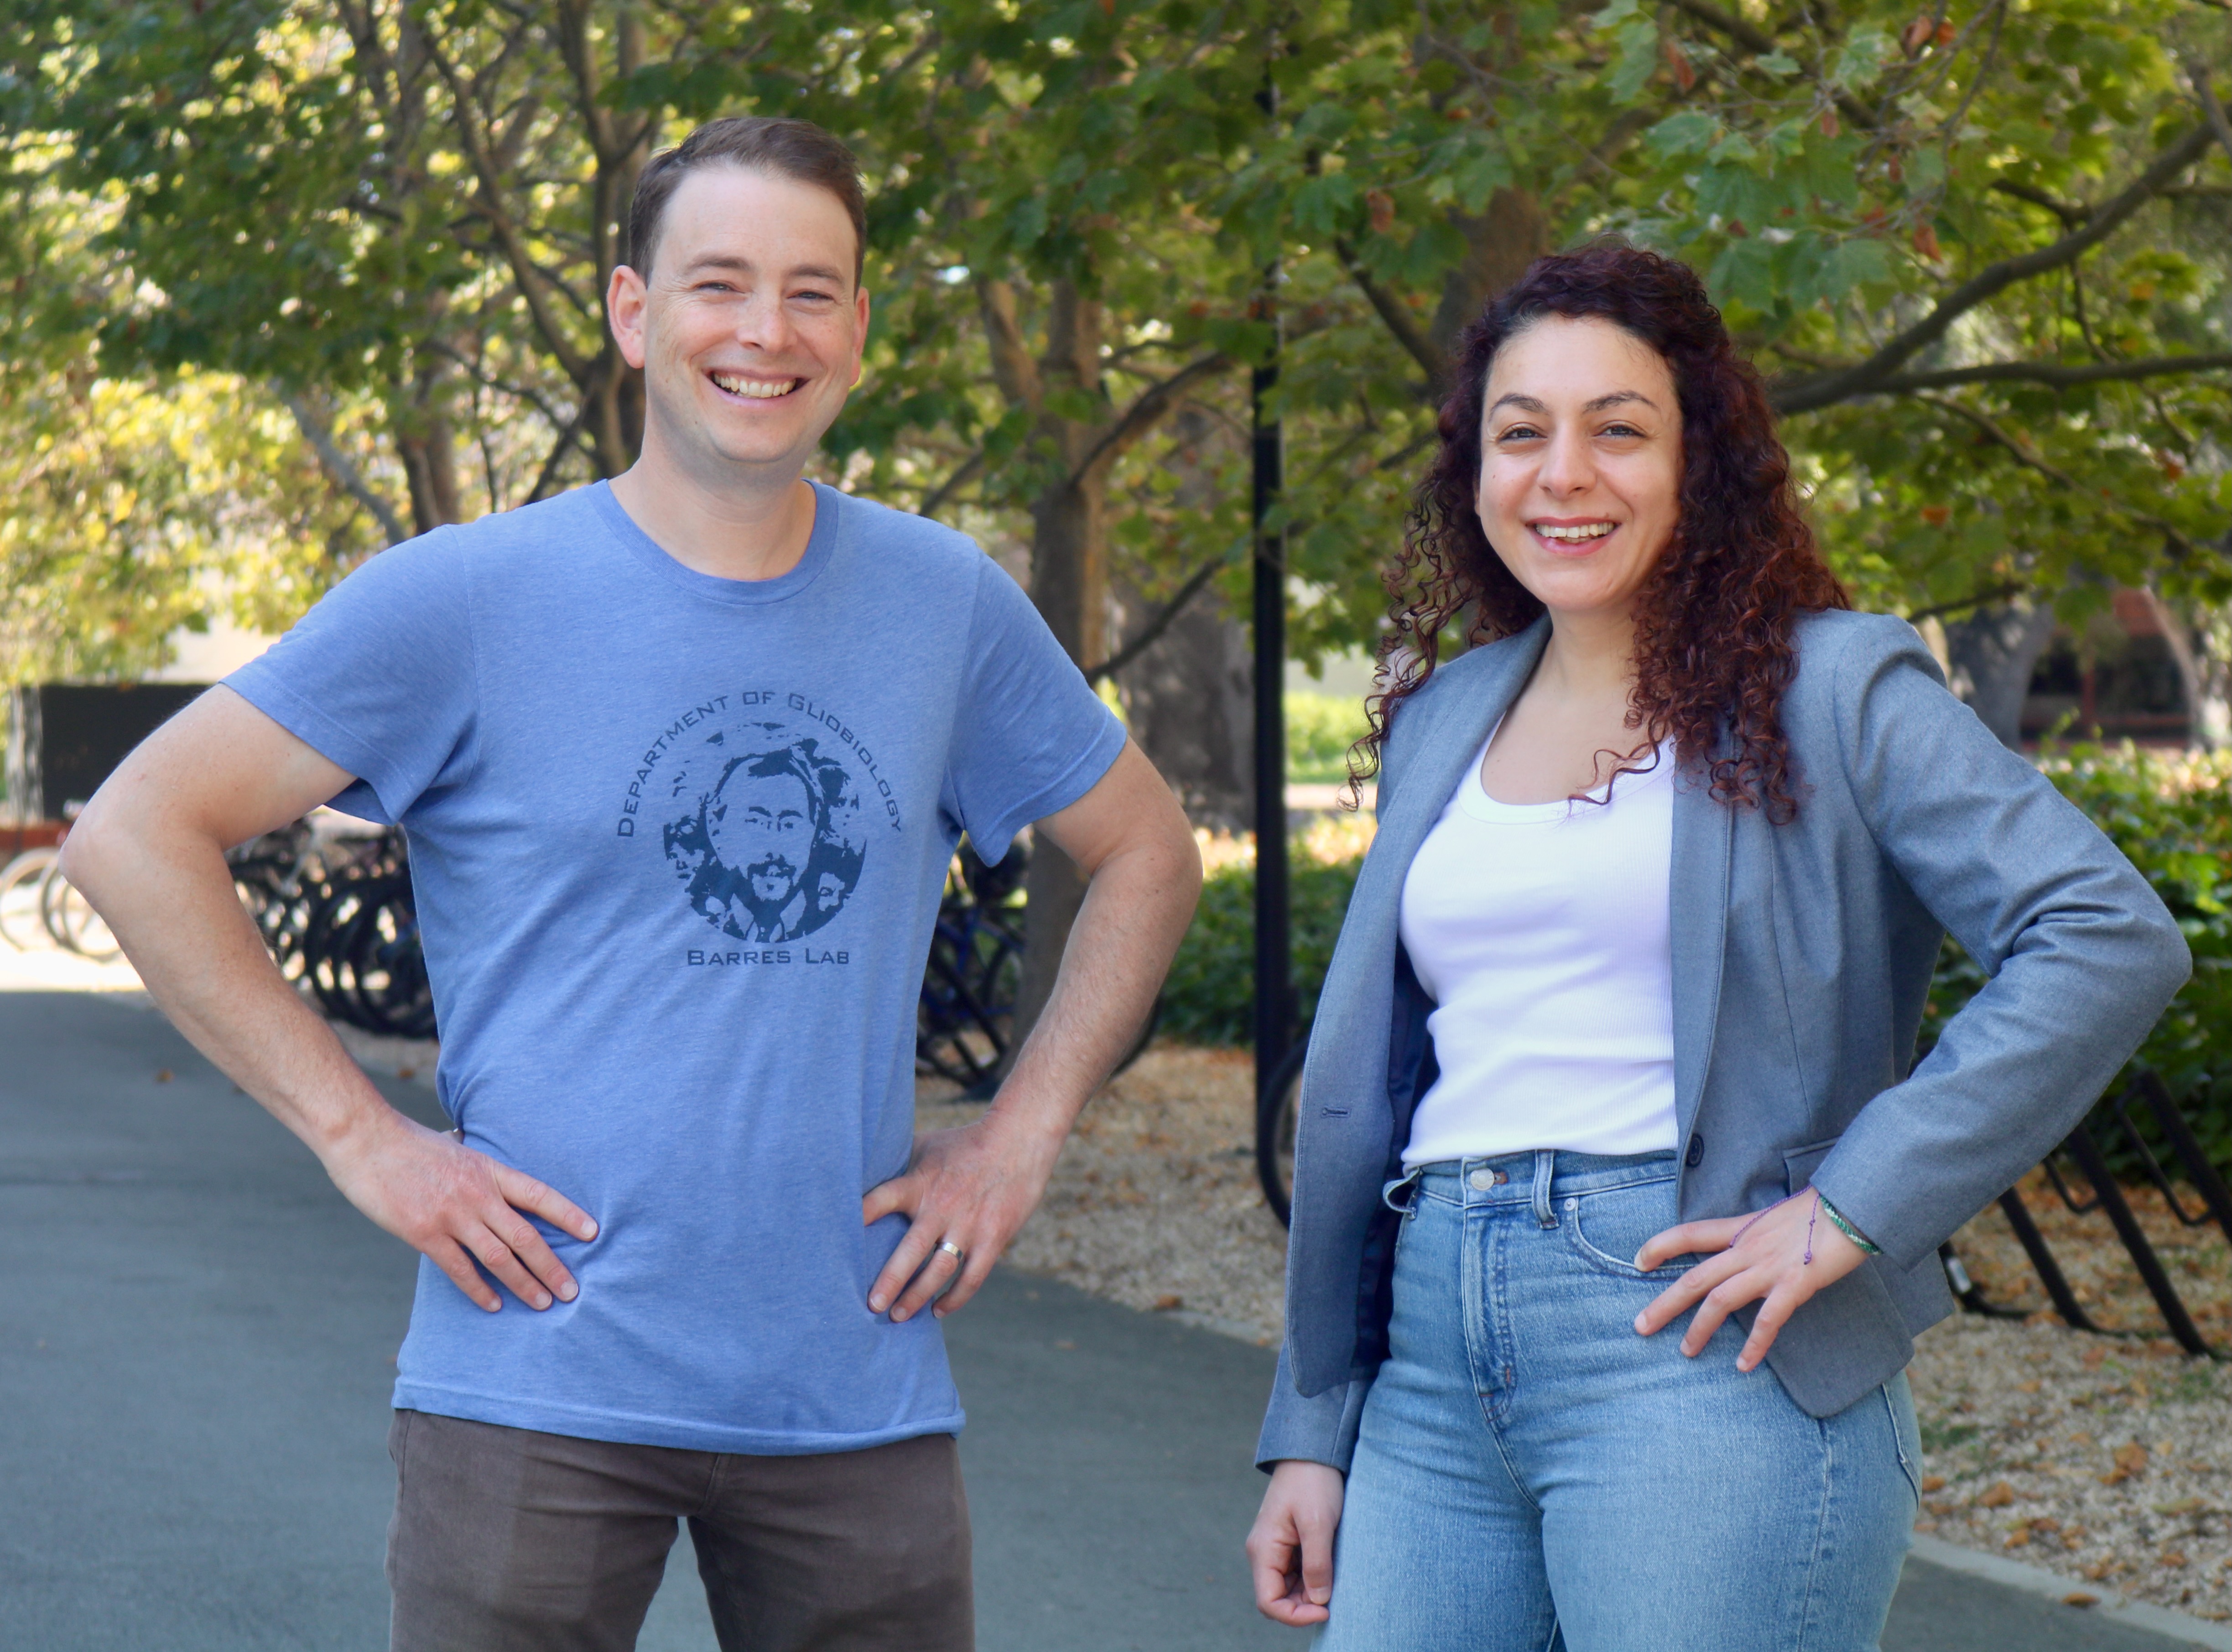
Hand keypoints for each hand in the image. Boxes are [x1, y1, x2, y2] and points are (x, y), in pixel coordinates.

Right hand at [321, 1108, 597, 1311]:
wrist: (365, 1140)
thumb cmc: (409, 1143)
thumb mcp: (454, 1145)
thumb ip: (474, 1162)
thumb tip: (476, 1152)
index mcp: (488, 1170)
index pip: (539, 1194)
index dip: (568, 1214)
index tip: (593, 1232)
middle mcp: (477, 1194)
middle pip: (525, 1235)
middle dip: (551, 1265)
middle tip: (571, 1290)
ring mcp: (452, 1215)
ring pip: (499, 1256)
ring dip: (524, 1283)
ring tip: (543, 1303)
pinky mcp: (424, 1233)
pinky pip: (459, 1268)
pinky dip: (479, 1289)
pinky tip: (493, 1304)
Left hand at [861, 1111, 1060, 1322]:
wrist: (1018, 1141)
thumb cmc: (964, 1143)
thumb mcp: (926, 1146)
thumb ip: (898, 1164)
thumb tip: (860, 1172)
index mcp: (919, 1183)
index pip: (882, 1200)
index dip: (861, 1216)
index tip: (836, 1238)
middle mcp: (941, 1206)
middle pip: (910, 1251)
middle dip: (890, 1282)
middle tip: (872, 1306)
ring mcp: (969, 1225)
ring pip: (939, 1271)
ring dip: (917, 1297)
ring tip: (898, 1316)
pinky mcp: (993, 1237)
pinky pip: (972, 1277)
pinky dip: (954, 1298)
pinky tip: (938, 1310)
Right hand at [1247, 1460, 1344, 1625]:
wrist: (1312, 1452)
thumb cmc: (1312, 1482)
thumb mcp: (1318, 1523)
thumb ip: (1317, 1563)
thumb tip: (1319, 1600)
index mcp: (1263, 1549)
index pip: (1268, 1602)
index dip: (1295, 1615)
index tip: (1326, 1611)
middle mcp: (1264, 1553)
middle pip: (1278, 1598)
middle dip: (1305, 1606)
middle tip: (1335, 1598)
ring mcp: (1276, 1549)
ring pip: (1289, 1588)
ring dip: (1311, 1593)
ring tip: (1336, 1581)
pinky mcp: (1289, 1544)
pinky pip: (1297, 1573)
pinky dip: (1314, 1579)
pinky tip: (1331, 1570)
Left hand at [1633, 1188, 1865, 1370]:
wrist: (1855, 1205)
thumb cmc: (1822, 1211)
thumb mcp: (1778, 1217)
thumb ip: (1758, 1235)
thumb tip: (1747, 1252)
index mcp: (1742, 1227)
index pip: (1689, 1233)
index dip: (1660, 1246)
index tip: (1638, 1261)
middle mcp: (1748, 1247)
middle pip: (1695, 1276)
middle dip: (1664, 1303)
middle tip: (1640, 1326)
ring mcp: (1769, 1267)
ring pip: (1720, 1299)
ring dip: (1699, 1328)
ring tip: (1685, 1351)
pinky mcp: (1794, 1285)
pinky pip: (1767, 1319)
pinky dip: (1754, 1344)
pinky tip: (1743, 1365)